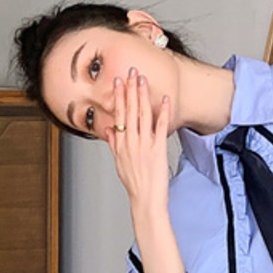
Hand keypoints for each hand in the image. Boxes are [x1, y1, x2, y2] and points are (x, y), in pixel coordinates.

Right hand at [103, 68, 173, 218]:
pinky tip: (164, 99)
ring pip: (142, 115)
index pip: (118, 114)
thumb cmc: (134, 184)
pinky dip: (163, 112)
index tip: (119, 81)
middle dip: (130, 89)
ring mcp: (144, 145)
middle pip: (129, 110)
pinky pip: (161, 127)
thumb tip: (109, 130)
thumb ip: (114, 144)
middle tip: (132, 72)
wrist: (145, 200)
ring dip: (143, 95)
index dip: (118, 97)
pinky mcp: (158, 149)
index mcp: (121, 144)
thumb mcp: (119, 163)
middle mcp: (131, 142)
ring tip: (143, 80)